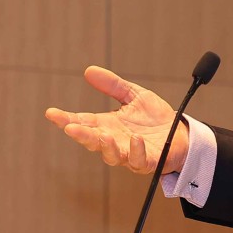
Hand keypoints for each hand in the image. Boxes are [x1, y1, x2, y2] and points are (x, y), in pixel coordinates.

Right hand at [45, 65, 188, 174]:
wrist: (181, 134)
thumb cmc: (155, 118)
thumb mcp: (133, 95)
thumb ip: (113, 85)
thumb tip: (89, 71)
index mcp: (107, 125)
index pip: (82, 122)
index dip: (66, 118)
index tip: (51, 113)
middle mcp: (114, 141)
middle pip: (92, 140)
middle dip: (81, 135)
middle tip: (69, 127)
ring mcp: (129, 153)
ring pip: (111, 155)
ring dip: (105, 146)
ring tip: (102, 135)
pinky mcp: (147, 161)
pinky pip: (138, 160)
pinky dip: (135, 151)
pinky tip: (135, 139)